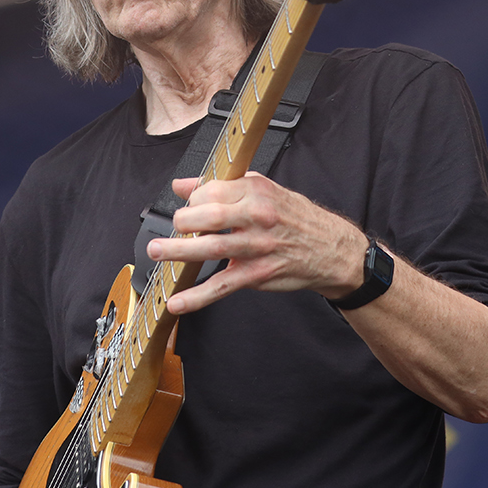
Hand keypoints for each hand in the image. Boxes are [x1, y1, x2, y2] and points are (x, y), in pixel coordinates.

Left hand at [146, 173, 364, 313]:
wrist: (330, 249)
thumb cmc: (295, 218)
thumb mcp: (263, 190)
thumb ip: (221, 186)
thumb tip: (184, 185)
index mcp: (256, 192)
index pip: (213, 190)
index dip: (192, 199)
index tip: (186, 208)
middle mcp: (257, 217)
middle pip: (210, 217)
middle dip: (182, 222)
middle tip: (170, 229)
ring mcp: (257, 248)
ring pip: (212, 249)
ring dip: (178, 253)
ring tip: (157, 253)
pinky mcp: (257, 274)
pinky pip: (222, 286)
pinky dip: (198, 296)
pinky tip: (178, 302)